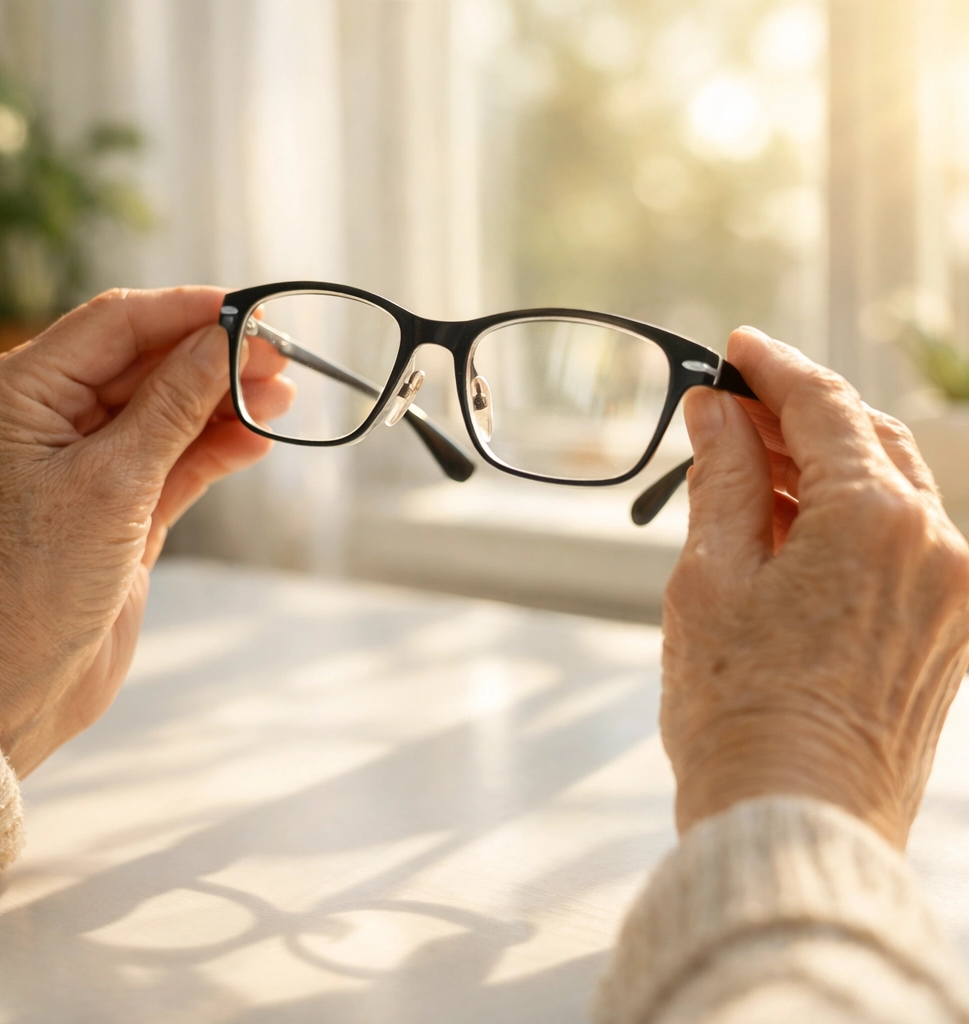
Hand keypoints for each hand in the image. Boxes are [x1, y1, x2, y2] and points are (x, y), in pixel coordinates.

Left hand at [0, 287, 292, 776]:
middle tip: (282, 360)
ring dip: (226, 402)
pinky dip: (218, 446)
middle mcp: (52, 416)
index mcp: (22, 392)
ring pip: (170, 409)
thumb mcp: (115, 482)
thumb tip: (228, 340)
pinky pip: (178, 456)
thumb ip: (176, 405)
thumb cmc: (34, 586)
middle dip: (216, 358)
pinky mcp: (123, 501)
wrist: (14, 684)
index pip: (118, 323)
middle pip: (150, 362)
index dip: (190, 311)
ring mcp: (90, 459)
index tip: (255, 312)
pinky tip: (258, 439)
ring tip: (284, 399)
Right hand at [661, 327, 968, 846]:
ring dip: (819, 468)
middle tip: (729, 409)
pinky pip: (900, 543)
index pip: (825, 406)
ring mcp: (954, 594)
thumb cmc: (737, 709)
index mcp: (878, 521)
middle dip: (796, 415)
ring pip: (888, 490)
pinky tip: (788, 528)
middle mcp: (939, 547)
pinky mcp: (948, 632)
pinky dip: (845, 520)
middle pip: (867, 440)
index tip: (736, 347)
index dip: (773, 367)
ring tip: (745, 472)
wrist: (792, 824)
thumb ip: (724, 478)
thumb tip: (717, 411)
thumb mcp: (711, 576)